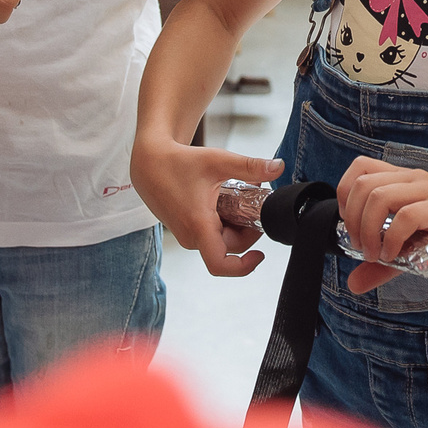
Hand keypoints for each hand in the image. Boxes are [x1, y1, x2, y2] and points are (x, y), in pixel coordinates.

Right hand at [133, 135, 284, 277]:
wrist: (149, 163)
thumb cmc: (178, 162)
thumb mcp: (218, 161)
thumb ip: (250, 166)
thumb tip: (278, 167)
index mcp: (198, 226)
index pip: (221, 264)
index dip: (244, 267)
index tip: (260, 254)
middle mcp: (191, 236)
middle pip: (230, 247)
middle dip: (248, 228)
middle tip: (254, 202)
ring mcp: (186, 235)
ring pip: (221, 240)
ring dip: (235, 223)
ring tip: (238, 196)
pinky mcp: (184, 231)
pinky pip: (210, 234)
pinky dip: (223, 221)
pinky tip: (224, 199)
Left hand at [335, 157, 427, 294]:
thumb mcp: (409, 250)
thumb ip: (381, 265)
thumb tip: (353, 284)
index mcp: (401, 180)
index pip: (360, 168)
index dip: (345, 194)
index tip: (351, 224)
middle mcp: (411, 178)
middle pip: (363, 184)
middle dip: (352, 219)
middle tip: (361, 246)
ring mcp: (426, 190)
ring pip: (379, 196)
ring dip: (368, 230)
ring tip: (376, 254)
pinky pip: (406, 217)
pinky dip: (393, 239)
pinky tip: (395, 254)